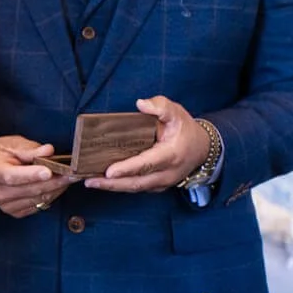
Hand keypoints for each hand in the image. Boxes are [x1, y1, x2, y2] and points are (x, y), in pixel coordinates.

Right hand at [0, 136, 73, 217]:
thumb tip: (48, 151)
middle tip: (74, 173)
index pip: (11, 176)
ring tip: (69, 177)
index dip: (31, 175)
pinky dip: (51, 196)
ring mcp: (5, 204)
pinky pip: (39, 206)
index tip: (49, 171)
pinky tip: (57, 186)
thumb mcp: (10, 144)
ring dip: (57, 188)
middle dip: (55, 181)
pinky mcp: (14, 212)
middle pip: (30, 189)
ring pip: (38, 199)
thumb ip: (29, 149)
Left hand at [86, 96, 210, 192]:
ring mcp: (163, 182)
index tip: (109, 172)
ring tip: (90, 182)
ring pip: (136, 188)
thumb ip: (160, 106)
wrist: (203, 148)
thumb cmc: (185, 129)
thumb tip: (141, 104)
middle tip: (89, 181)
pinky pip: (138, 188)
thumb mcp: (176, 113)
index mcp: (171, 155)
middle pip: (137, 182)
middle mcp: (167, 173)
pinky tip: (104, 182)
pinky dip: (120, 186)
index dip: (127, 168)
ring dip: (113, 187)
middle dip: (112, 184)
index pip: (146, 164)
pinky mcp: (158, 186)